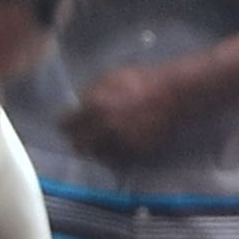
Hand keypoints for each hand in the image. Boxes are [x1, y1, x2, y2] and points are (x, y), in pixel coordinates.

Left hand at [60, 61, 180, 166]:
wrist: (172, 93)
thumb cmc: (140, 81)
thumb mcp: (109, 77)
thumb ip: (89, 93)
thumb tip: (77, 106)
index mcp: (94, 106)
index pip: (66, 125)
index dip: (66, 125)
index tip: (68, 126)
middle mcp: (104, 127)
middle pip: (79, 145)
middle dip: (79, 141)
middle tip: (83, 137)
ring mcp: (120, 141)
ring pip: (96, 155)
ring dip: (96, 150)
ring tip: (101, 142)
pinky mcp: (135, 152)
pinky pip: (116, 160)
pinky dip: (114, 155)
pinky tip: (117, 145)